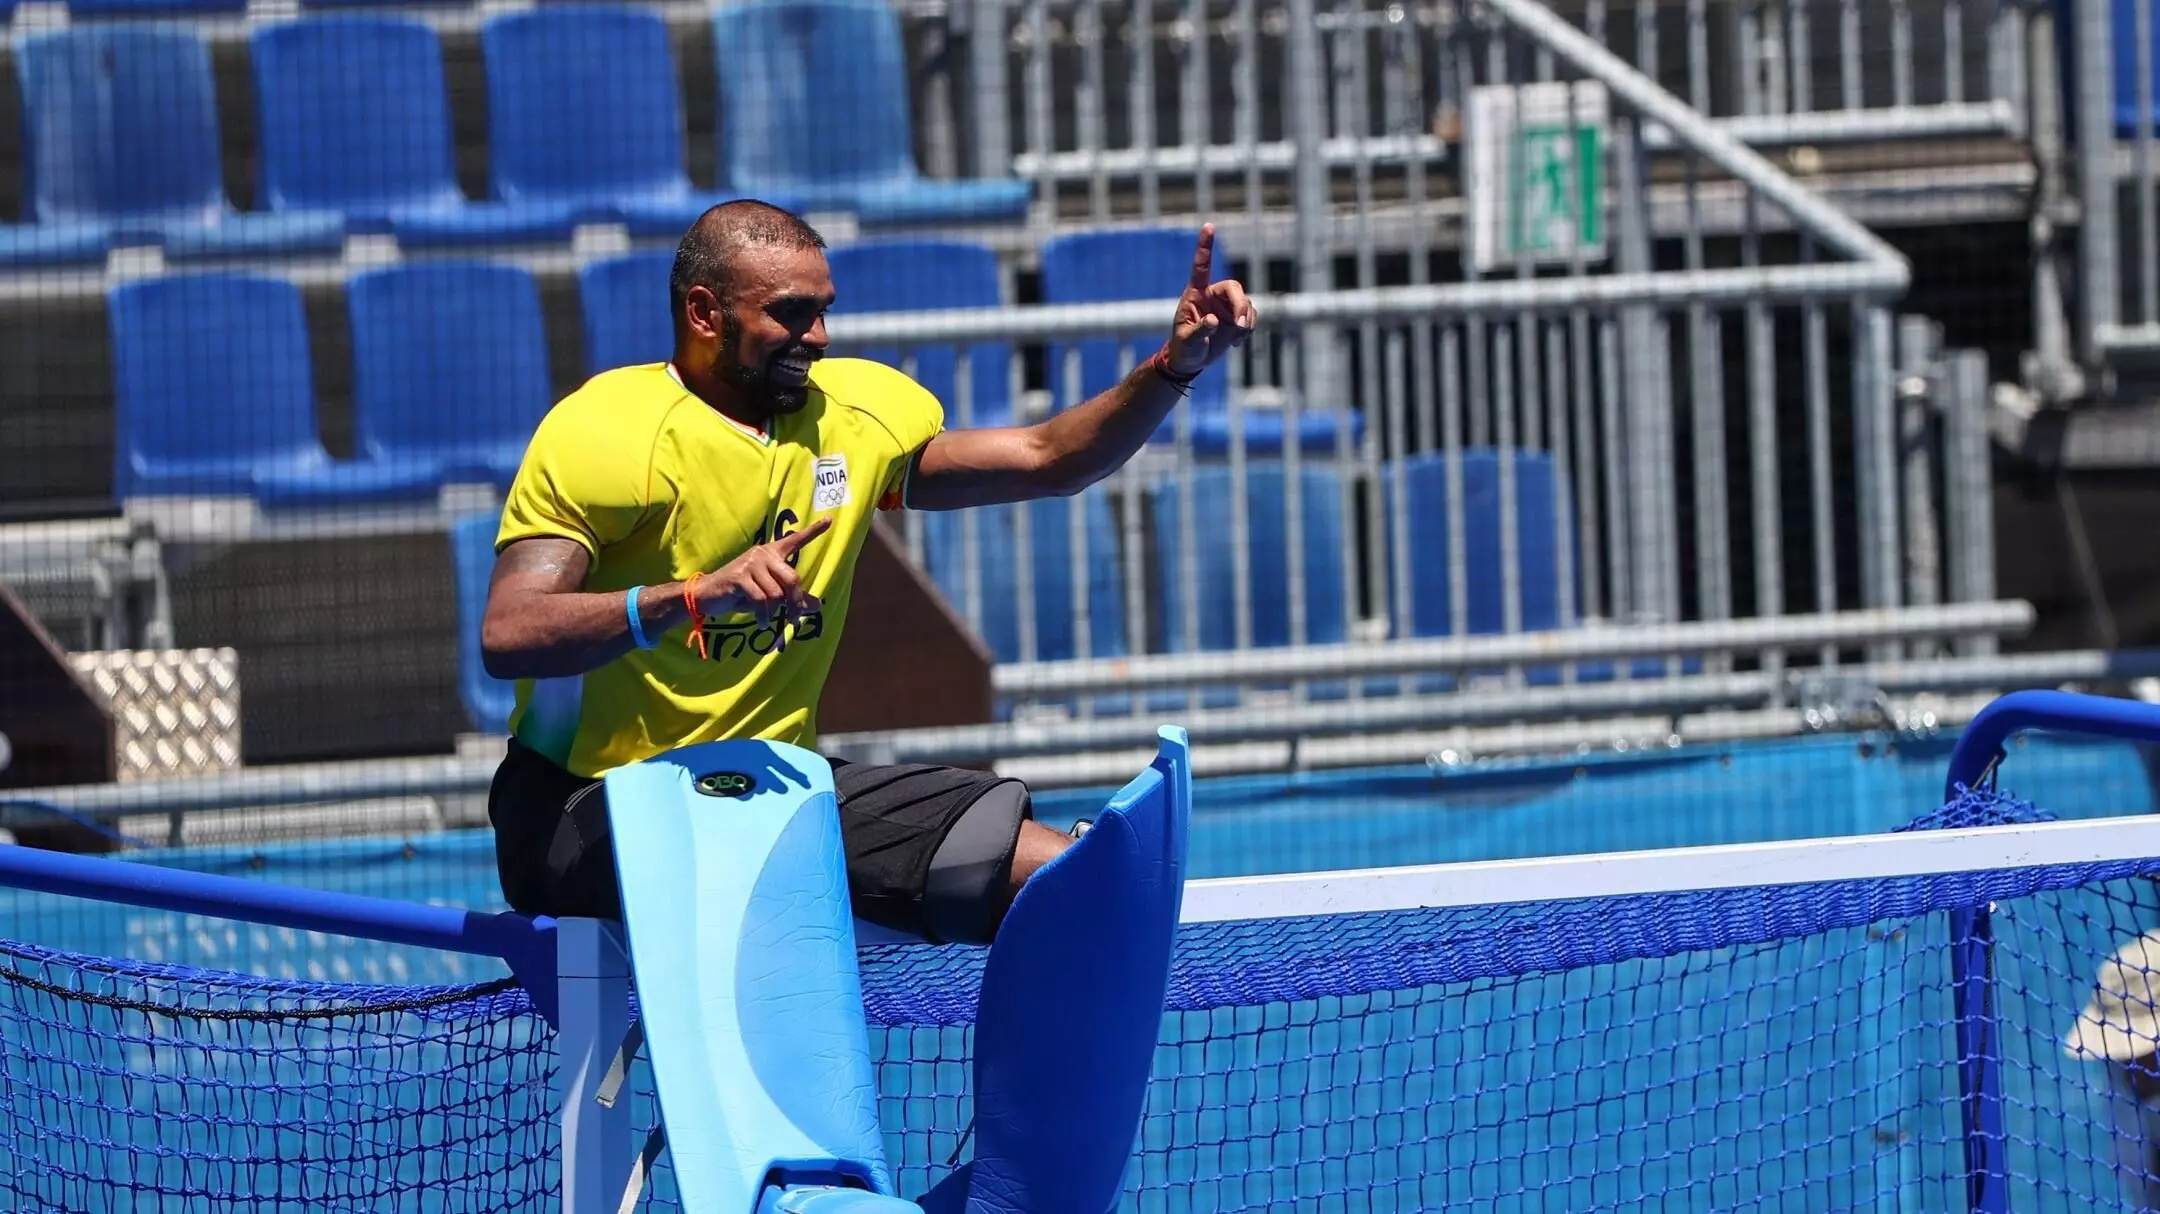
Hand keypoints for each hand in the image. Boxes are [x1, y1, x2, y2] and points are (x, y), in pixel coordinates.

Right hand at [691, 515, 831, 624]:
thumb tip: (817, 605)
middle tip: (792, 619)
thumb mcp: (770, 595)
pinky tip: (761, 622)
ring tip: (765, 618)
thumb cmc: (741, 594)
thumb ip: (793, 598)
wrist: (709, 596)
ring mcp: (751, 563)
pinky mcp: (740, 576)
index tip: (830, 520)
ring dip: (773, 612)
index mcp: (772, 554)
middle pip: (792, 578)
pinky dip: (763, 615)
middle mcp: (763, 554)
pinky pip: (761, 599)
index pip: (795, 540)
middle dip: (794, 602)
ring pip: (776, 593)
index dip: (813, 531)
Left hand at [1162, 224, 1258, 379]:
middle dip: (1241, 306)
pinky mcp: (1236, 318)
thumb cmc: (1184, 348)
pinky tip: (1236, 341)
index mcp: (1195, 294)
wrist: (1191, 360)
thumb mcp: (1187, 341)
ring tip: (1237, 337)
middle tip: (1240, 327)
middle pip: (1235, 288)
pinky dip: (1248, 328)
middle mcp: (1213, 295)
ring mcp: (1226, 306)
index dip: (1205, 246)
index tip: (1208, 226)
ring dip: (1246, 320)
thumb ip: (1199, 330)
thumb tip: (1214, 320)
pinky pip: (1251, 317)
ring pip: (1246, 303)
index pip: (1201, 266)